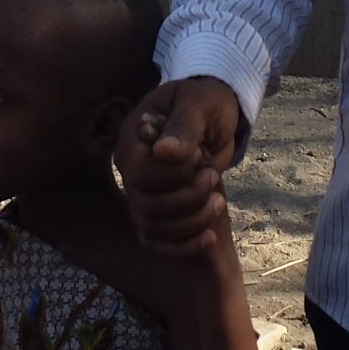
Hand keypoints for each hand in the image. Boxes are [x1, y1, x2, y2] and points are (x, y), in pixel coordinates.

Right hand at [114, 77, 241, 258]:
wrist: (214, 115)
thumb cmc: (205, 102)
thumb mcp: (199, 104)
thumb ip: (183, 126)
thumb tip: (163, 152)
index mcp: (131, 138)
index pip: (140, 174)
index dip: (174, 175)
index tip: (200, 157)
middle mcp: (129, 169)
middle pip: (145, 204)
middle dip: (187, 198)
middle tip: (213, 178)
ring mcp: (140, 193)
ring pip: (151, 227)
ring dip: (191, 222)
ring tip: (219, 202)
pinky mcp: (157, 212)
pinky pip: (157, 243)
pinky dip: (183, 247)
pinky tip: (209, 236)